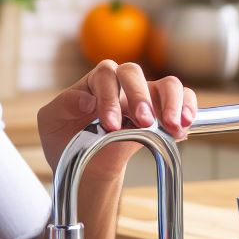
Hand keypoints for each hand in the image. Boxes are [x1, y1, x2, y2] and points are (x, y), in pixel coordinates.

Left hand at [37, 60, 197, 176]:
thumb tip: (85, 99)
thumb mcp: (50, 122)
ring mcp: (144, 97)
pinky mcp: (161, 114)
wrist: (85, 166)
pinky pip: (182, 100)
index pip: (104, 75)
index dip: (109, 97)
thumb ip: (61, 106)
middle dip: (140, 96)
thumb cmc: (66, 140)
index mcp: (93, 82)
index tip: (111, 125)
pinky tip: (183, 128)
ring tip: (172, 125)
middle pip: (134, 72)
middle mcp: (120, 85)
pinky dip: (188, 108)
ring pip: (165, 83)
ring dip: (171, 101)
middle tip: (144, 121)